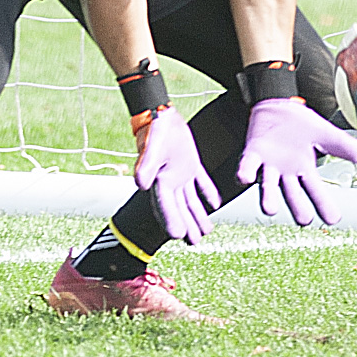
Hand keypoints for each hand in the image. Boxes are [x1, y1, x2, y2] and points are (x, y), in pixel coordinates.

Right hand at [134, 105, 221, 244]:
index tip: (177, 236)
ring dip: (197, 215)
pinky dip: (207, 193)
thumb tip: (140, 184)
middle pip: (179, 208)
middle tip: (194, 242)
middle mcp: (170, 180)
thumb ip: (146, 166)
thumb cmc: (155, 131)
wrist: (160, 114)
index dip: (171, 221)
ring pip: (190, 200)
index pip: (166, 206)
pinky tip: (216, 204)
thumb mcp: (152, 150)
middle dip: (186, 226)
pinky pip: (200, 182)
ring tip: (206, 231)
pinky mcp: (190, 162)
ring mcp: (180, 172)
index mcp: (160, 180)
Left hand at [236, 98, 356, 225]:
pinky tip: (245, 178)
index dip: (324, 204)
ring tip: (270, 210)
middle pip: (292, 193)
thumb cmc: (300, 124)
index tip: (333, 220)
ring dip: (268, 197)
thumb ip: (343, 145)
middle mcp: (286, 172)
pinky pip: (248, 164)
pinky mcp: (253, 153)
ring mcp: (269, 164)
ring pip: (268, 185)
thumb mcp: (325, 134)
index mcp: (305, 169)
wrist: (278, 105)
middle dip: (297, 206)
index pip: (317, 190)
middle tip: (304, 220)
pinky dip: (245, 172)